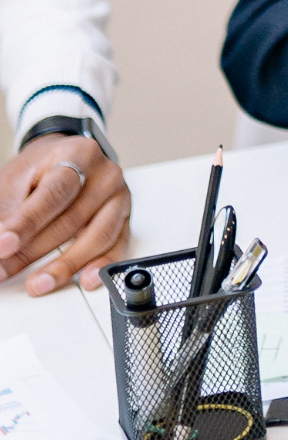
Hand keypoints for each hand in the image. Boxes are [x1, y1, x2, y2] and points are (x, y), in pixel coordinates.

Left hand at [0, 135, 129, 294]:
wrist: (65, 159)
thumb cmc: (40, 169)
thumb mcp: (16, 180)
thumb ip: (8, 213)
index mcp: (77, 155)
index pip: (54, 193)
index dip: (27, 223)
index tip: (3, 245)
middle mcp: (105, 174)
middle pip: (73, 219)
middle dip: (33, 252)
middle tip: (4, 270)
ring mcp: (118, 197)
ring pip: (98, 236)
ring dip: (65, 265)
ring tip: (38, 284)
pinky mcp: (125, 218)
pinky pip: (117, 245)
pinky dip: (101, 265)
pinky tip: (87, 279)